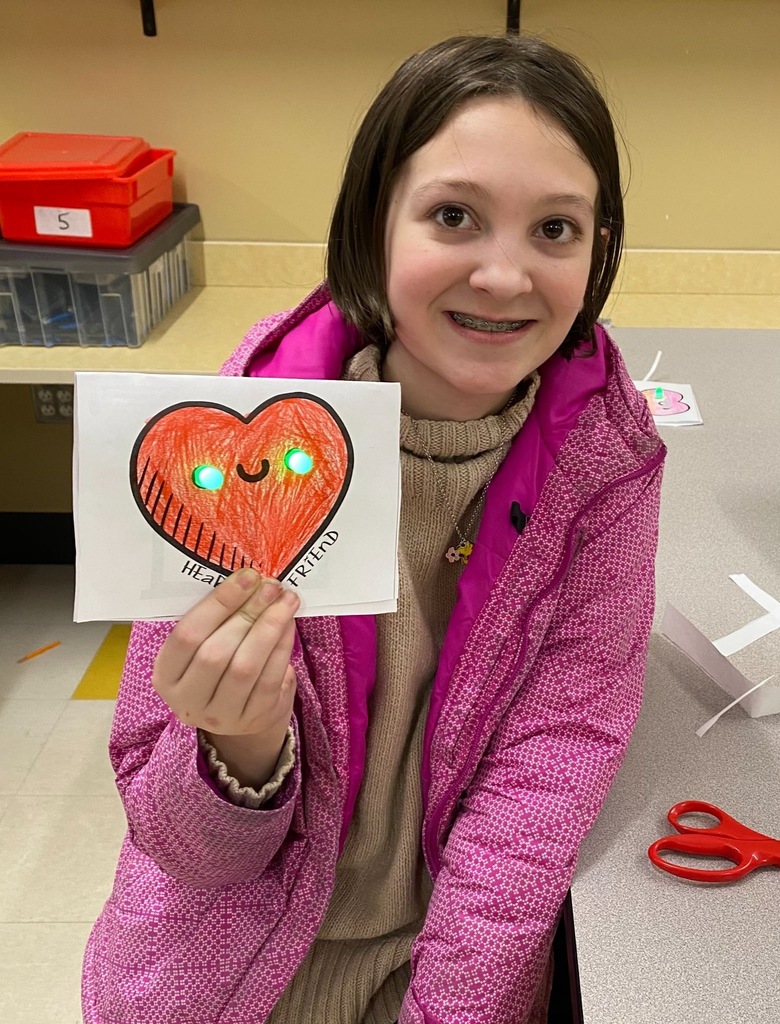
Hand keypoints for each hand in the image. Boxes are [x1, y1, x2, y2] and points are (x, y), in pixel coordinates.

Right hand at [152, 568, 298, 783]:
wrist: (238, 714)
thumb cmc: (217, 664)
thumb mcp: (202, 645)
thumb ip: (214, 619)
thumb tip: (248, 581)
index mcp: (166, 674)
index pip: (186, 635)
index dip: (218, 604)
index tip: (247, 577)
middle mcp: (188, 700)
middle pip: (216, 652)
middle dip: (248, 613)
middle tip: (270, 586)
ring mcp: (221, 715)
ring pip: (246, 667)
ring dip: (269, 627)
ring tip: (286, 601)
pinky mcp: (254, 718)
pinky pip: (270, 679)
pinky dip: (282, 647)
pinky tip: (288, 624)